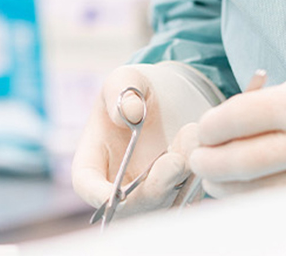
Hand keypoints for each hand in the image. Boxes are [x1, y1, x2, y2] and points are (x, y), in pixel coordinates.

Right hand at [72, 63, 219, 216]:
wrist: (170, 98)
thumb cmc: (137, 90)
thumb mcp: (126, 79)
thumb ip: (121, 90)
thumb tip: (129, 112)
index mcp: (93, 160)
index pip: (87, 186)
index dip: (99, 195)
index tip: (118, 193)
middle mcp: (118, 185)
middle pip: (131, 206)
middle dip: (153, 189)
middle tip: (175, 161)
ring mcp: (149, 195)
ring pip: (165, 205)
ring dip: (181, 178)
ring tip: (190, 134)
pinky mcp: (177, 195)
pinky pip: (189, 199)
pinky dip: (198, 177)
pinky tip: (197, 141)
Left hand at [187, 61, 285, 197]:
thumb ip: (278, 100)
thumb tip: (236, 121)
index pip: (236, 119)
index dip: (210, 127)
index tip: (202, 130)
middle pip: (239, 163)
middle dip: (208, 164)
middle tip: (196, 161)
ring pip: (261, 194)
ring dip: (231, 190)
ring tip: (217, 181)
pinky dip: (267, 201)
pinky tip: (254, 195)